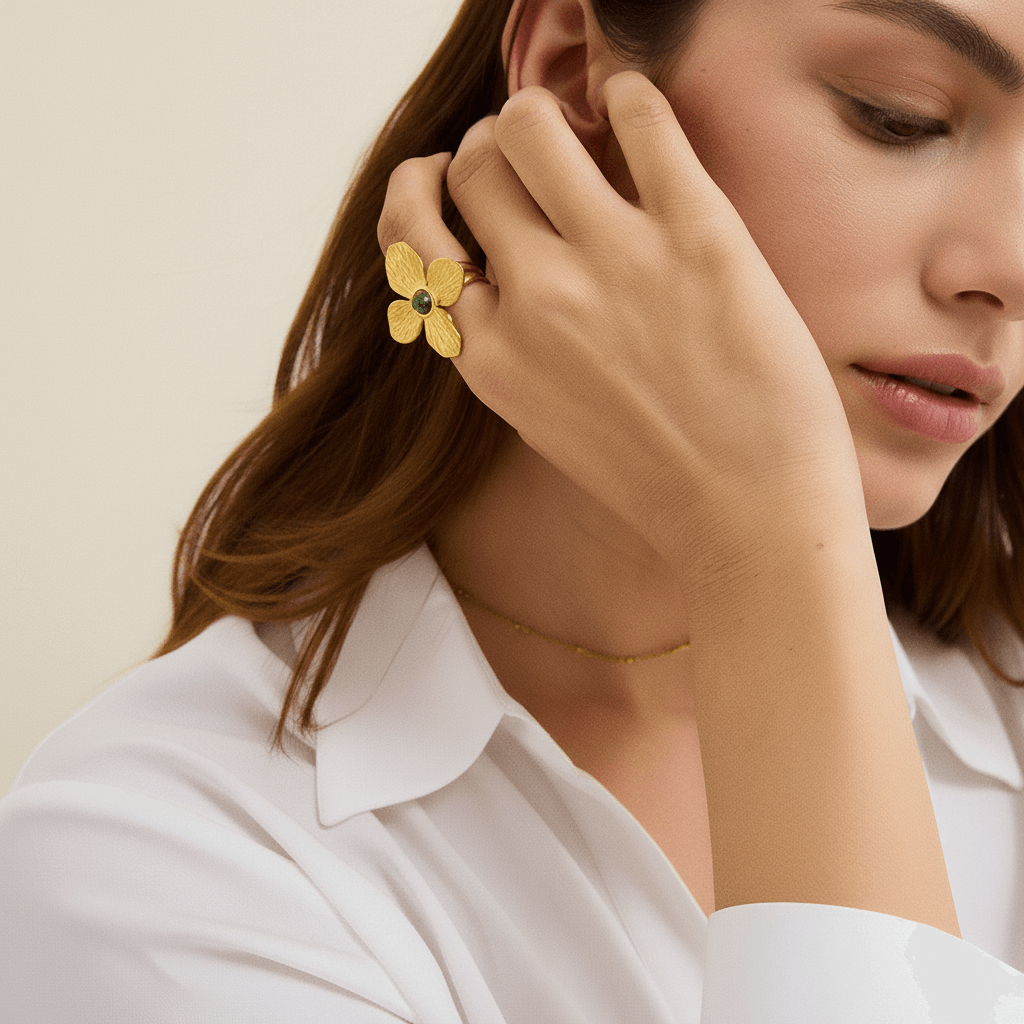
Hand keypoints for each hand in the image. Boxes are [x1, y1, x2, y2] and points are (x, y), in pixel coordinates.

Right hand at [378, 71, 863, 580]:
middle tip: (531, 156)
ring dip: (544, 113)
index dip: (428, 198)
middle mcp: (534, 299)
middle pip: (474, 169)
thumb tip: (500, 265)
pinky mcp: (696, 233)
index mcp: (489, 354)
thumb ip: (507, 344)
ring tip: (578, 127)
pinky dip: (627, 96)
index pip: (415, 240)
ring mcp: (611, 261)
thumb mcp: (543, 422)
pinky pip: (639, 116)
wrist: (749, 523)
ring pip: (529, 125)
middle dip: (493, 149)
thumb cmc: (654, 481)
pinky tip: (634, 111)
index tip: (449, 182)